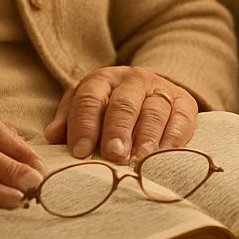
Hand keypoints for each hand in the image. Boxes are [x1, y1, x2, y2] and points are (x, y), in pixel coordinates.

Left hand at [43, 67, 196, 163]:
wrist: (151, 94)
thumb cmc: (109, 109)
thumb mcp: (87, 109)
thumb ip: (70, 121)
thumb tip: (53, 136)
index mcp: (103, 80)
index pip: (90, 98)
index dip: (84, 125)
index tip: (81, 152)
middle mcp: (132, 79)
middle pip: (124, 103)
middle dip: (118, 130)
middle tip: (113, 154)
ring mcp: (160, 89)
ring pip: (154, 110)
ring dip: (147, 135)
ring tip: (140, 158)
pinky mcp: (185, 101)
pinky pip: (182, 117)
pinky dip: (174, 136)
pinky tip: (166, 153)